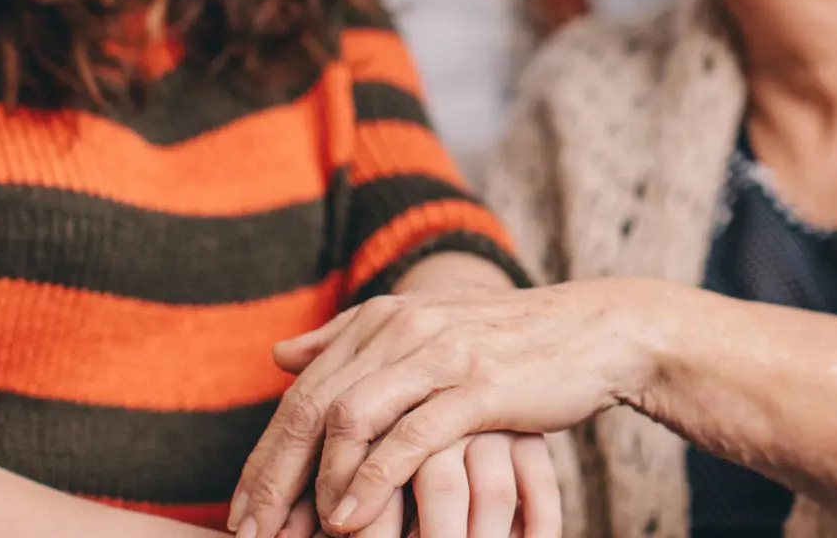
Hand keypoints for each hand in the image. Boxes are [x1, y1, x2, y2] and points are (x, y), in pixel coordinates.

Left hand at [233, 279, 662, 534]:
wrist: (595, 332)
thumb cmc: (508, 343)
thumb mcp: (426, 331)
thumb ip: (350, 340)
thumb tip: (280, 355)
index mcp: (383, 320)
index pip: (302, 392)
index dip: (266, 455)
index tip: (241, 511)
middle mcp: (403, 330)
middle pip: (313, 407)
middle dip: (274, 477)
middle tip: (251, 532)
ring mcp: (440, 356)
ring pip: (352, 419)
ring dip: (317, 483)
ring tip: (298, 534)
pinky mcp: (478, 386)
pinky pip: (410, 437)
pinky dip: (373, 480)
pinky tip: (351, 519)